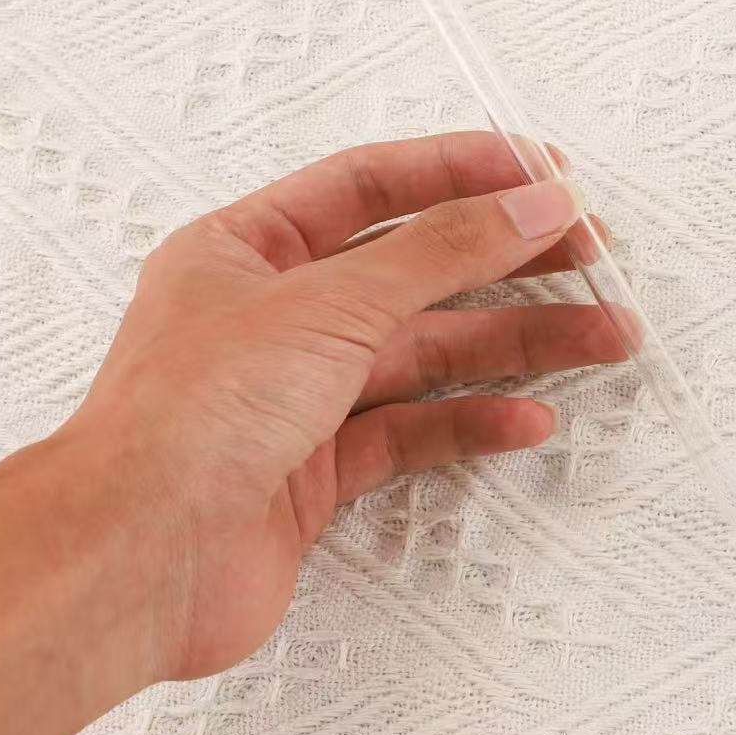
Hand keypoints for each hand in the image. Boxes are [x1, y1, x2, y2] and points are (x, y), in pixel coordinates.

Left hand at [60, 130, 622, 683]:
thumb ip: (440, 251)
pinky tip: (527, 418)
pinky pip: (415, 429)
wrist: (132, 563)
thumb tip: (527, 201)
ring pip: (428, 352)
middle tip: (592, 253)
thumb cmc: (185, 421)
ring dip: (517, 343)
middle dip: (509, 259)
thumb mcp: (328, 304)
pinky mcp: (318, 469)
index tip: (542, 172)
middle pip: (416, 270)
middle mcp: (275, 316)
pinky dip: (473, 420)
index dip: (462, 171)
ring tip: (603, 334)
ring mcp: (299, 394)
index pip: (373, 186)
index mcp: (249, 249)